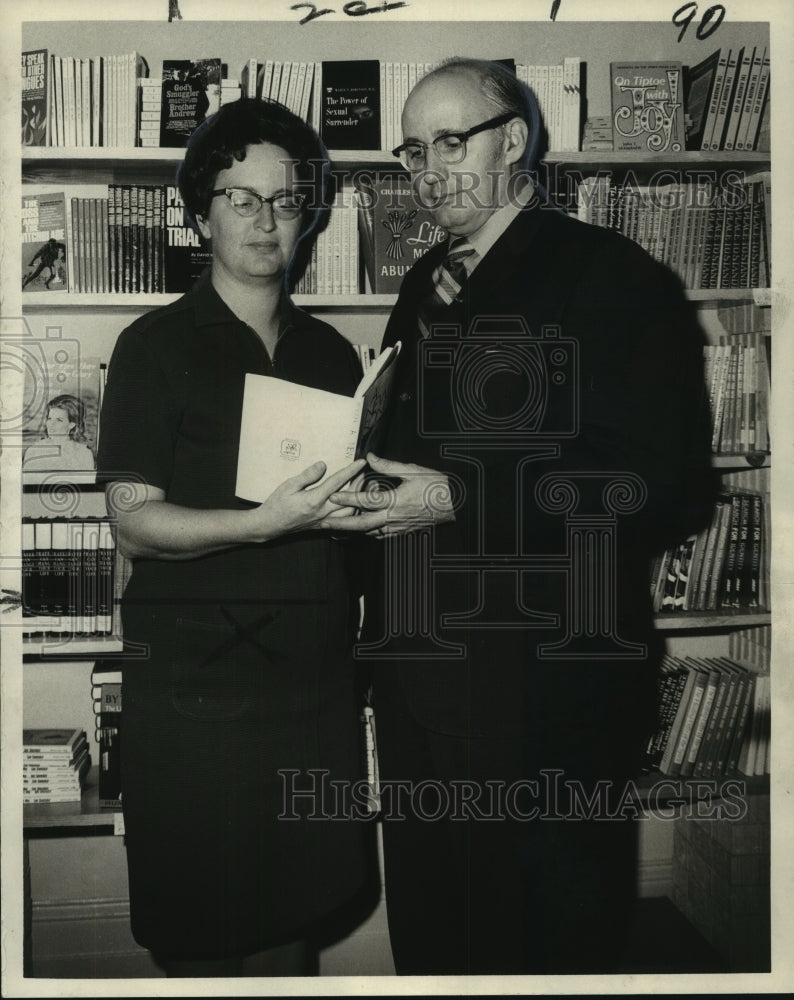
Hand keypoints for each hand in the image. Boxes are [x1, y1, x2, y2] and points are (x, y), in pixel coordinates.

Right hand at [252, 458, 367, 537]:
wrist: (270, 525)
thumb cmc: (277, 504)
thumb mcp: (289, 486)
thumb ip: (307, 476)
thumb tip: (323, 465)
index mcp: (314, 500)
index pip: (337, 483)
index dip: (350, 471)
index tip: (361, 462)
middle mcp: (322, 512)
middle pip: (349, 499)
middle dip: (361, 486)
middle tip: (368, 475)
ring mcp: (324, 521)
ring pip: (350, 513)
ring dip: (358, 501)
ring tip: (362, 489)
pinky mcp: (323, 526)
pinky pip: (343, 521)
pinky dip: (351, 513)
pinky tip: (354, 505)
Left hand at [327, 453, 454, 536]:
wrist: (456, 504)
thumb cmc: (436, 485)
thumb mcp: (412, 471)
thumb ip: (388, 466)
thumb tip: (369, 457)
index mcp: (395, 500)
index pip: (366, 501)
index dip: (348, 498)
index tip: (333, 495)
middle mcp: (394, 517)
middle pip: (362, 524)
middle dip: (342, 524)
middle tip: (325, 522)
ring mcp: (398, 527)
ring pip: (370, 533)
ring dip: (353, 531)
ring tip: (336, 530)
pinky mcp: (403, 532)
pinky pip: (381, 536)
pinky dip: (368, 534)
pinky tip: (361, 531)